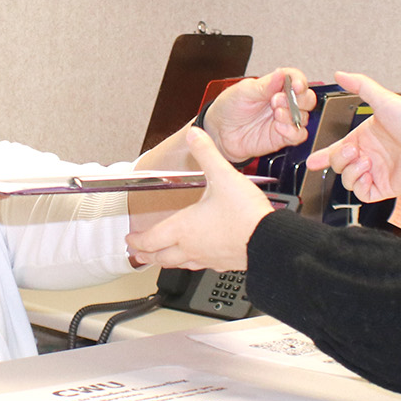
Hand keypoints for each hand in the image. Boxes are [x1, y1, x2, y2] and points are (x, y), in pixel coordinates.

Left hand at [126, 129, 272, 270]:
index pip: (151, 240)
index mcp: (184, 228)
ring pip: (179, 265)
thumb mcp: (223, 176)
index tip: (130, 239)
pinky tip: (200, 258)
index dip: (137, 240)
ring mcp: (208, 258)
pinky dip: (192, 263)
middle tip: (138, 254)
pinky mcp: (224, 264)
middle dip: (146, 255)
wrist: (270, 241)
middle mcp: (192, 247)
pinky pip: (201, 266)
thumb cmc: (246, 215)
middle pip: (161, 257)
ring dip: (166, 262)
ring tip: (162, 260)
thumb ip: (207, 153)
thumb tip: (195, 135)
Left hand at [202, 67, 315, 161]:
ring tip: (276, 114)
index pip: (297, 79)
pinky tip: (279, 127)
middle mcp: (283, 103)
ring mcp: (284, 120)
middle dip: (298, 99)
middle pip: (307, 98)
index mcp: (275, 86)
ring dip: (293, 115)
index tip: (296, 86)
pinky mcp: (282, 137)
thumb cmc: (228, 108)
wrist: (218, 132)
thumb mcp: (244, 91)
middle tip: (278, 100)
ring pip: (305, 116)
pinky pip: (299, 135)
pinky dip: (292, 131)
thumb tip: (282, 73)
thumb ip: (266, 84)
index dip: (300, 82)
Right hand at [305, 71, 400, 201]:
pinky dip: (360, 184)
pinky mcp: (383, 187)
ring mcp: (375, 173)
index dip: (323, 156)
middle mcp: (369, 156)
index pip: (337, 149)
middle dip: (338, 159)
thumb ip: (360, 85)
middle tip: (351, 150)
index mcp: (364, 138)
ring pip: (347, 180)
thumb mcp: (383, 99)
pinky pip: (361, 194)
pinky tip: (368, 173)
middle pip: (338, 165)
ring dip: (351, 170)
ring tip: (366, 160)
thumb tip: (341, 74)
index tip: (312, 161)